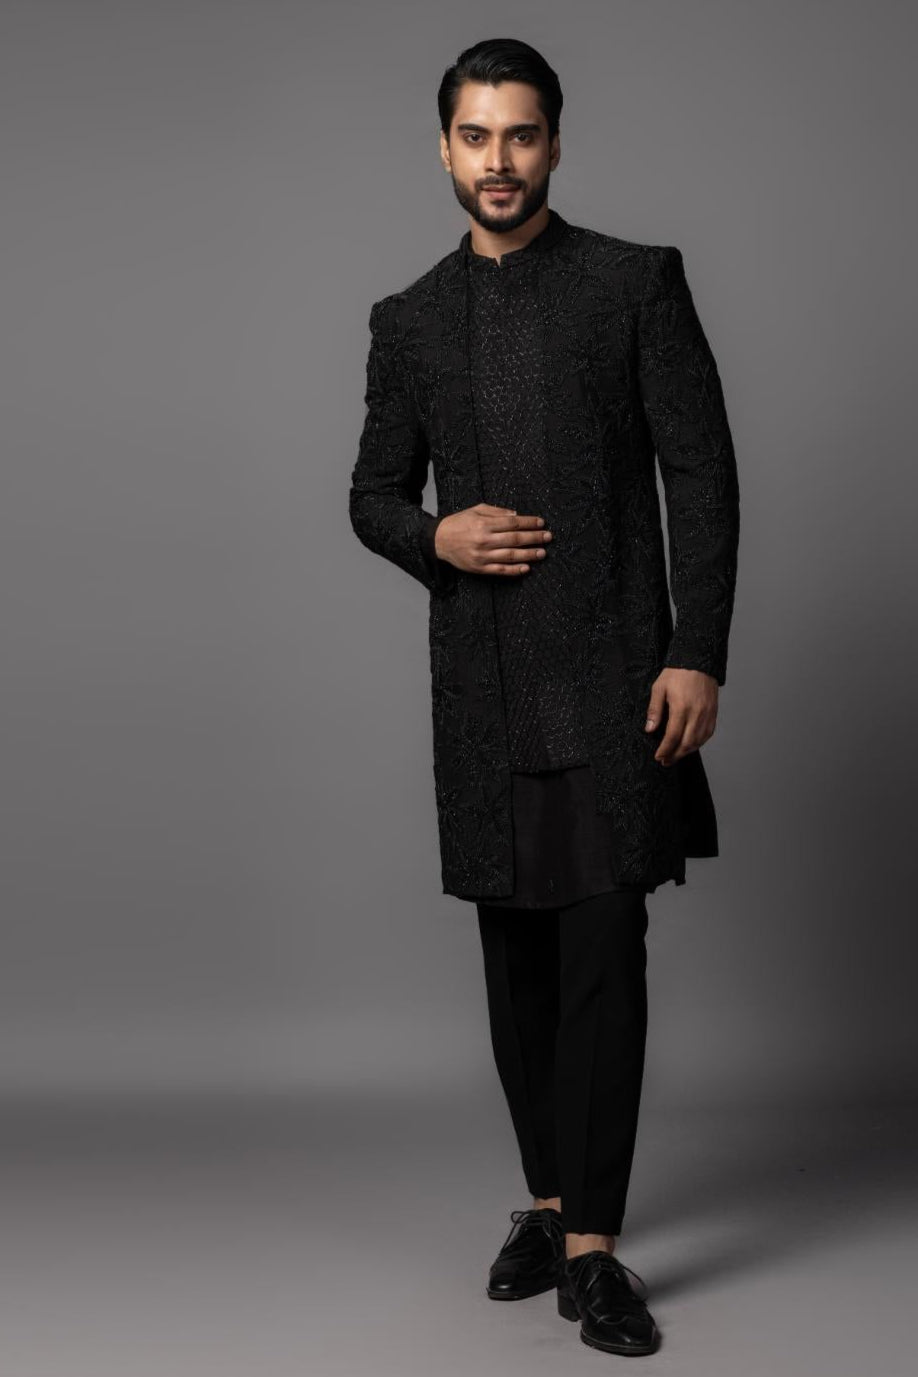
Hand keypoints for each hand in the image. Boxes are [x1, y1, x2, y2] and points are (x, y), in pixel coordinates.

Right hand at [434, 504, 552, 574]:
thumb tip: (516, 515)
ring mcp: (482, 556)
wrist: (438, 541)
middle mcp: (484, 540)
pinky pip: (500, 570)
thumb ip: (496, 512)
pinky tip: (527, 568)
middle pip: (515, 539)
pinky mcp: (479, 568)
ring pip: (511, 556)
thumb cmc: (459, 523)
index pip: (512, 523)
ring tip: (543, 553)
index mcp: (484, 524)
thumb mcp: (476, 510)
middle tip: (548, 537)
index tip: (541, 522)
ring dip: (529, 554)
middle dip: (534, 538)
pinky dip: (514, 570)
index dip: (529, 522)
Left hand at [644, 667, 717, 765]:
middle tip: (665, 761)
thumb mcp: (659, 688)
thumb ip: (654, 710)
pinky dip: (699, 743)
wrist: (698, 661)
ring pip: (698, 741)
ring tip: (675, 756)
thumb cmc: (677, 673)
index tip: (658, 757)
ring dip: (687, 752)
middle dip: (675, 755)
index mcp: (681, 708)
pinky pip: (708, 734)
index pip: (673, 736)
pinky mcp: (713, 713)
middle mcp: (697, 713)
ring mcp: (707, 714)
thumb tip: (649, 729)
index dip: (665, 749)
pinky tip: (690, 746)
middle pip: (687, 743)